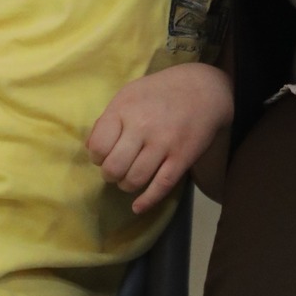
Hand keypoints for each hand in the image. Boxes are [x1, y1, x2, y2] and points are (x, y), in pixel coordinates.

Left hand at [87, 64, 234, 215]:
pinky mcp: (182, 158)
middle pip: (114, 167)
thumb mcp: (129, 94)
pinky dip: (146, 201)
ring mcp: (164, 144)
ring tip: (129, 178)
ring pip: (135, 179)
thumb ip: (108, 119)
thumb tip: (90, 148)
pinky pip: (161, 186)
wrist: (204, 89)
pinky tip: (137, 207)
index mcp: (125, 109)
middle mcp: (142, 127)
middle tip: (116, 170)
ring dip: (126, 185)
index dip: (97, 156)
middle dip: (110, 174)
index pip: (98, 146)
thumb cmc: (161, 91)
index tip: (105, 155)